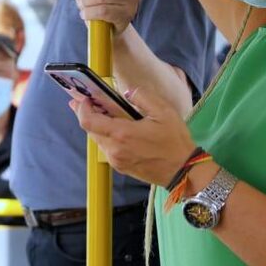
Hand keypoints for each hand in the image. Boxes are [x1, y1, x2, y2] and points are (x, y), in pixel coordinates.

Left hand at [69, 87, 193, 185]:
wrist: (184, 172)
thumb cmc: (175, 141)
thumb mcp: (163, 111)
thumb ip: (142, 96)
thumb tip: (126, 93)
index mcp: (122, 134)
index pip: (88, 121)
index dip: (81, 108)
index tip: (84, 98)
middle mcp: (114, 149)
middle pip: (90, 130)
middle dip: (87, 114)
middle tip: (88, 101)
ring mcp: (117, 161)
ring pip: (98, 139)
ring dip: (98, 125)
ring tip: (103, 112)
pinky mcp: (121, 168)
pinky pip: (107, 148)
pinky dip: (107, 136)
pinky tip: (116, 128)